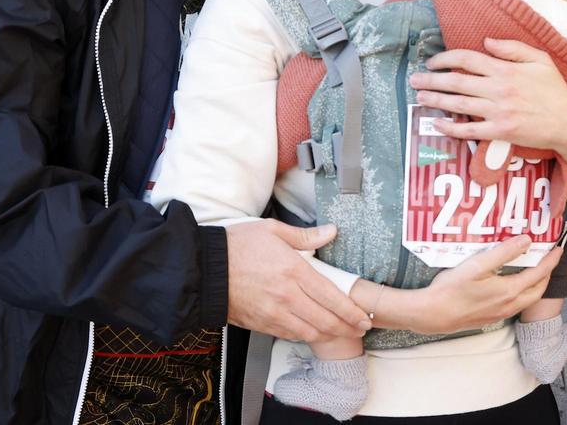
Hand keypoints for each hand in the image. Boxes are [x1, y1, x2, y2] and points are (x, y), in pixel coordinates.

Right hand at [226, 220, 371, 341]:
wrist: (203, 269)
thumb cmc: (237, 246)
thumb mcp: (272, 230)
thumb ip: (305, 236)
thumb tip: (332, 231)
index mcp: (293, 271)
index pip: (331, 296)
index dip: (351, 311)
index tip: (364, 317)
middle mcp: (286, 296)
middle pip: (325, 320)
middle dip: (347, 327)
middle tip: (360, 329)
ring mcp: (273, 313)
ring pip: (309, 332)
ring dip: (329, 335)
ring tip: (342, 333)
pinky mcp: (260, 323)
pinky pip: (290, 334)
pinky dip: (306, 336)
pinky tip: (315, 332)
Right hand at [408, 236, 560, 333]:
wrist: (433, 314)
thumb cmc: (452, 288)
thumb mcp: (477, 265)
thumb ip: (504, 252)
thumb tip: (526, 240)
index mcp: (509, 291)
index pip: (539, 274)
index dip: (551, 260)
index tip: (558, 249)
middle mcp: (509, 305)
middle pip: (538, 290)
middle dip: (547, 273)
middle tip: (549, 258)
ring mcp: (501, 314)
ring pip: (528, 299)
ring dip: (536, 284)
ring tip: (535, 269)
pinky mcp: (492, 318)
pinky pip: (517, 304)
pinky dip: (523, 292)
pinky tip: (515, 285)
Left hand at [410, 38, 566, 173]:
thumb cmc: (554, 89)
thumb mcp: (540, 59)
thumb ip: (513, 48)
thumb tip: (487, 40)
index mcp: (505, 69)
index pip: (467, 58)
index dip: (445, 58)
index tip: (433, 61)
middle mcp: (498, 89)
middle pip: (457, 81)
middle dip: (432, 79)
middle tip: (415, 79)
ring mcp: (498, 111)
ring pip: (459, 104)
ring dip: (436, 99)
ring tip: (420, 97)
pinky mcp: (500, 131)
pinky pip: (470, 130)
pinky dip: (451, 128)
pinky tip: (437, 123)